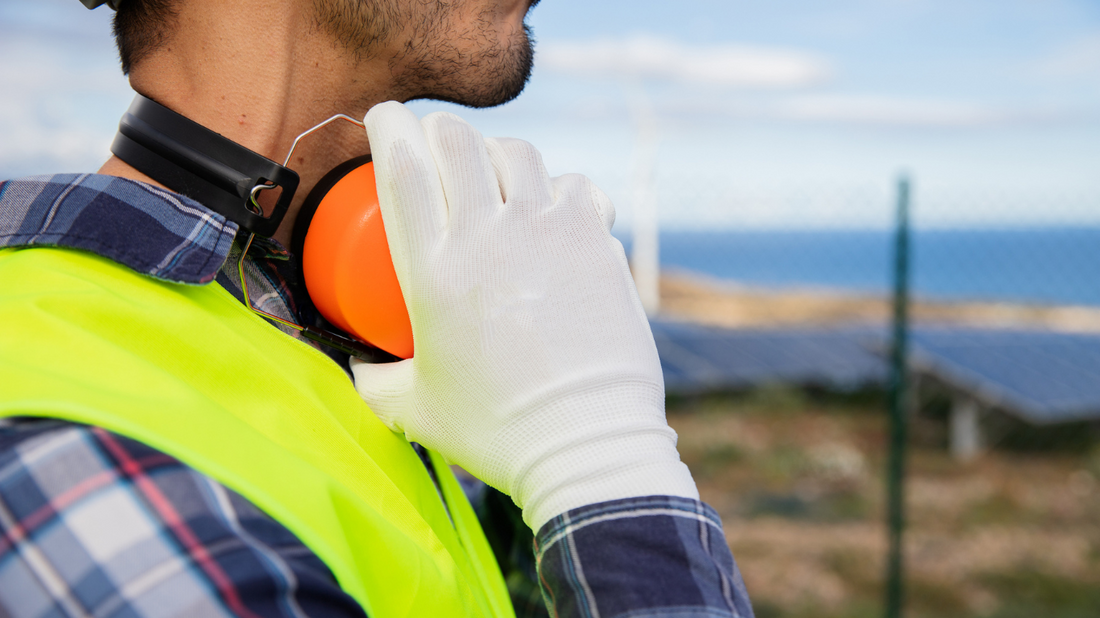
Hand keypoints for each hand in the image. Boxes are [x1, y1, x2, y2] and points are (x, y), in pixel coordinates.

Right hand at [351, 102, 696, 530]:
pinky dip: (559, 188)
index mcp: (433, 272)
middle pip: (456, 141)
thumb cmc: (498, 432)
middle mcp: (488, 238)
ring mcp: (547, 233)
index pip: (401, 167)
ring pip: (517, 151)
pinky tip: (554, 211)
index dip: (388, 126)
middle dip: (438, 129)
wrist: (586, 444)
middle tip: (436, 144)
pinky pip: (575, 185)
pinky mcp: (595, 241)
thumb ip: (375, 382)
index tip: (385, 119)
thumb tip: (357, 368)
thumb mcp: (414, 410)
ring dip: (497, 153)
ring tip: (494, 174)